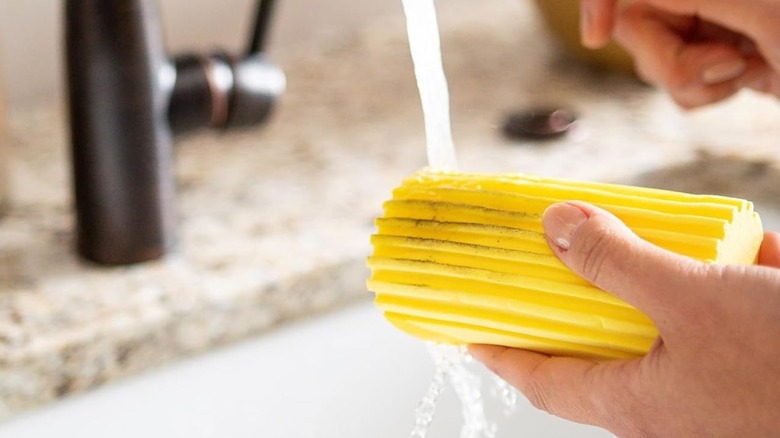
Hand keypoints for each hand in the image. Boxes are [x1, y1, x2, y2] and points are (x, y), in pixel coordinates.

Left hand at [470, 202, 779, 436]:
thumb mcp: (692, 302)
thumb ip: (618, 264)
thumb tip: (554, 226)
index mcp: (638, 401)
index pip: (544, 379)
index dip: (502, 354)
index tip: (467, 333)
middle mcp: (670, 395)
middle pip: (597, 344)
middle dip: (571, 300)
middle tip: (542, 259)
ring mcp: (713, 373)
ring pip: (657, 319)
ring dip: (641, 274)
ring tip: (620, 231)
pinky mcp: (752, 347)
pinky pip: (716, 306)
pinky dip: (709, 270)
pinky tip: (721, 237)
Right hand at [579, 0, 779, 107]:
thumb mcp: (763, 11)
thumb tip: (629, 0)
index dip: (598, 2)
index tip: (594, 37)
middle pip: (633, 25)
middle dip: (669, 59)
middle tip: (728, 61)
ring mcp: (706, 26)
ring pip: (651, 60)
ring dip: (692, 80)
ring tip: (746, 67)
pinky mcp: (713, 59)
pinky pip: (675, 84)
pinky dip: (703, 94)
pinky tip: (749, 77)